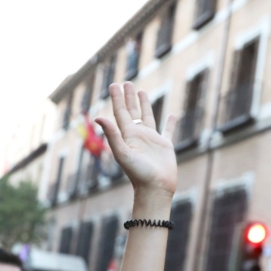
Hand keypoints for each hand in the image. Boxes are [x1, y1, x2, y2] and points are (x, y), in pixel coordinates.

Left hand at [95, 82, 176, 197]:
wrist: (155, 189)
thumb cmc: (138, 174)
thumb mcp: (123, 153)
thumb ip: (112, 135)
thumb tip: (99, 117)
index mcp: (128, 136)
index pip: (120, 113)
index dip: (117, 99)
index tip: (114, 84)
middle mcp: (138, 136)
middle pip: (132, 111)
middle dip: (128, 97)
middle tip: (126, 82)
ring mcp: (152, 140)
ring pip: (147, 117)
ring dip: (144, 104)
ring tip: (142, 91)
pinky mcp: (165, 146)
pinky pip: (168, 131)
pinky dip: (170, 123)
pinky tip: (172, 115)